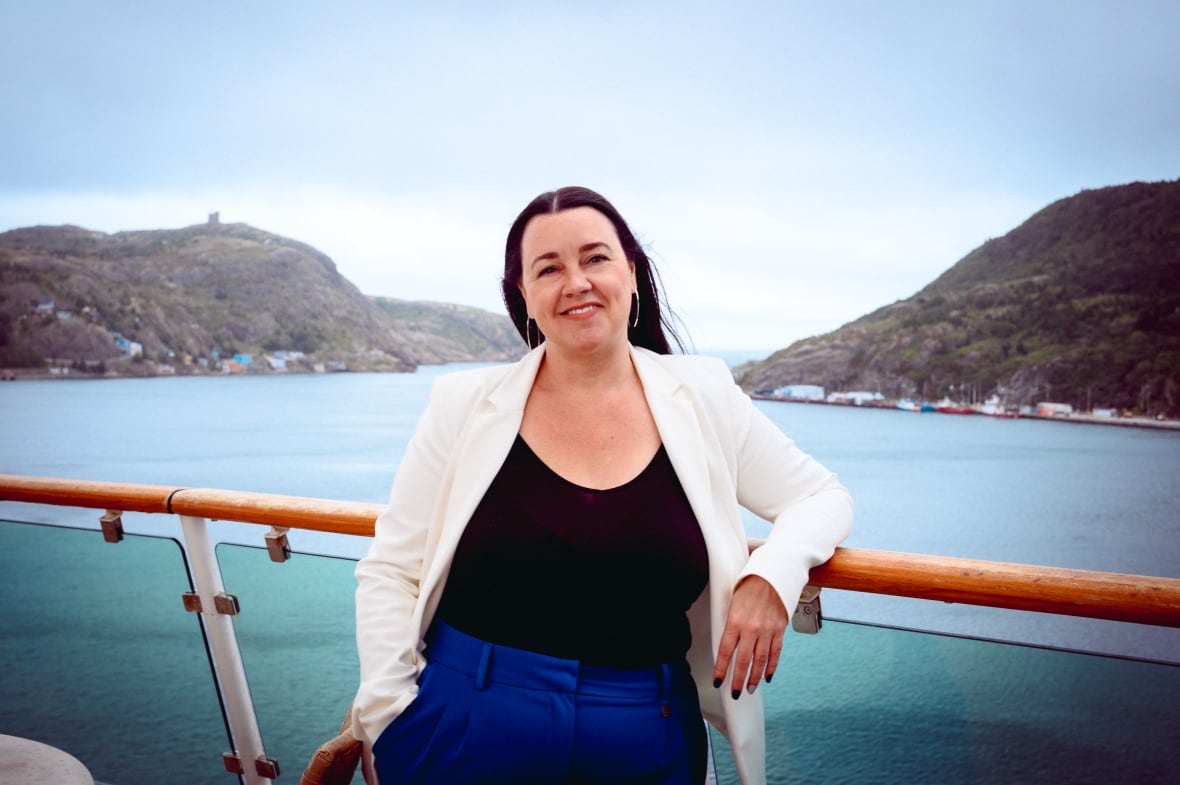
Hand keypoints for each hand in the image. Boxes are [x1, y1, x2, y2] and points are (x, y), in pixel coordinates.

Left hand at [712, 575, 786, 698]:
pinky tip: (767, 677)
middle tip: (735, 693)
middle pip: (743, 661)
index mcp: (735, 620)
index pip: (725, 651)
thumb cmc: (749, 585)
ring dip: (754, 677)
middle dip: (738, 680)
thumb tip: (725, 644)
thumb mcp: (732, 602)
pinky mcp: (780, 629)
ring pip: (760, 660)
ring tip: (749, 689)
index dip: (721, 668)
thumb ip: (729, 623)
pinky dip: (771, 667)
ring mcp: (767, 630)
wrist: (773, 574)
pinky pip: (775, 653)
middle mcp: (751, 628)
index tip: (717, 681)